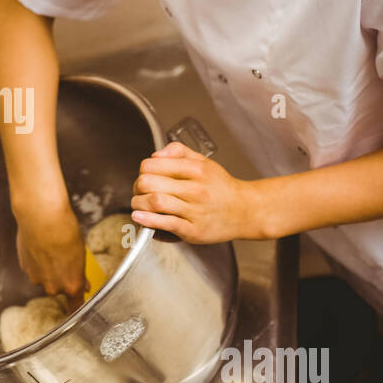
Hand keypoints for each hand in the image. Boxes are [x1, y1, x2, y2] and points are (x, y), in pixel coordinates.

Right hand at [14, 198, 86, 308]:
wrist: (42, 217)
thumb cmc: (65, 232)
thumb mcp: (81, 254)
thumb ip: (80, 274)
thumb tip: (83, 284)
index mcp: (72, 284)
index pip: (75, 305)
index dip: (76, 306)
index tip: (76, 308)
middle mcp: (53, 286)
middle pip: (58, 289)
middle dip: (61, 277)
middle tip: (65, 258)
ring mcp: (37, 278)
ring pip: (44, 278)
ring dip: (47, 268)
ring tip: (51, 248)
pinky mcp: (25, 268)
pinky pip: (33, 269)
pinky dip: (36, 261)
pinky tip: (40, 246)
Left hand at [130, 141, 262, 243]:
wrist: (246, 211)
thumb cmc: (222, 188)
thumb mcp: (204, 162)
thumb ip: (179, 152)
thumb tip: (156, 154)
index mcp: (196, 170)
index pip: (152, 165)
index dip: (142, 171)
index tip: (144, 176)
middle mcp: (195, 189)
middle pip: (149, 183)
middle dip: (137, 187)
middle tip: (139, 191)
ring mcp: (194, 211)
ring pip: (154, 202)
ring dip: (138, 203)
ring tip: (138, 204)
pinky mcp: (193, 230)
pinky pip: (165, 223)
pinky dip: (147, 220)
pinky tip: (139, 216)